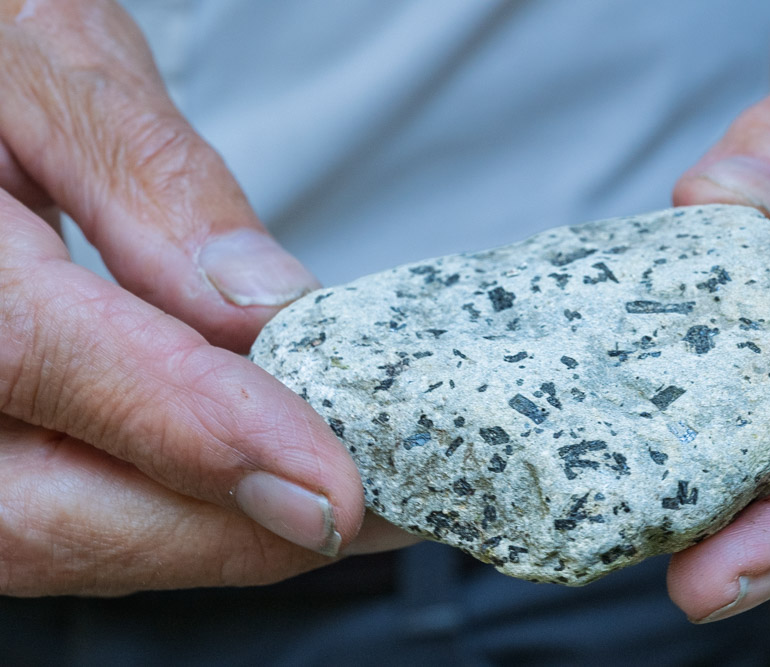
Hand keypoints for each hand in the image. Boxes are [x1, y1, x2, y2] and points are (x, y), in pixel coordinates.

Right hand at [0, 0, 412, 595]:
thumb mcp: (55, 75)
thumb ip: (151, 186)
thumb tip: (265, 305)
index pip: (45, 361)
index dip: (200, 431)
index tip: (330, 482)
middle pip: (52, 507)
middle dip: (231, 529)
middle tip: (373, 512)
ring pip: (59, 533)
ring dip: (212, 533)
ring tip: (336, 500)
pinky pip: (60, 510)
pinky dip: (169, 510)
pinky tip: (254, 489)